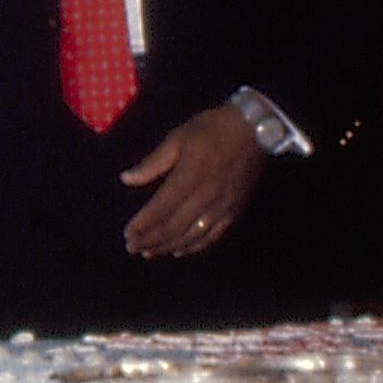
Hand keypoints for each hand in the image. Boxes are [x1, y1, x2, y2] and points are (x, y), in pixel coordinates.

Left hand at [121, 106, 269, 257]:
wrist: (256, 129)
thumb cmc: (212, 129)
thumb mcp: (177, 138)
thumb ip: (153, 162)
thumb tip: (126, 179)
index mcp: (189, 178)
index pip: (160, 209)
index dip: (143, 225)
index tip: (127, 235)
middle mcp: (206, 197)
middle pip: (174, 227)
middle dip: (151, 240)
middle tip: (132, 248)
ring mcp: (222, 206)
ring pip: (192, 235)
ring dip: (169, 246)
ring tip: (150, 252)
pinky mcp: (235, 210)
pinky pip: (213, 235)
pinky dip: (195, 246)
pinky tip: (181, 250)